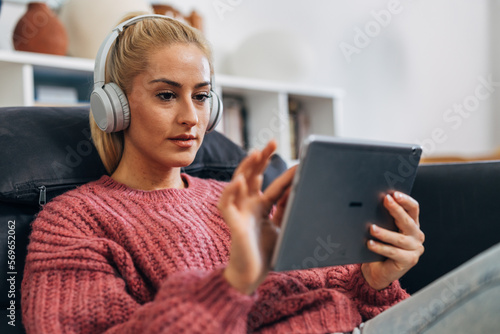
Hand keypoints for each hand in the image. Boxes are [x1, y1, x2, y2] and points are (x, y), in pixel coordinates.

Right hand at [218, 140, 295, 294]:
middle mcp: (248, 205)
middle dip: (261, 159)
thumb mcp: (280, 226)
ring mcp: (239, 212)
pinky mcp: (232, 222)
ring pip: (238, 184)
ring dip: (245, 168)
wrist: (251, 275)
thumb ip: (284, 209)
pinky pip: (226, 204)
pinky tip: (239, 182)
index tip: (299, 164)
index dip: (284, 175)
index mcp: (260, 206)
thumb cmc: (264, 253)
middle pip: (253, 176)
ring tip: (255, 154)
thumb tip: (296, 190)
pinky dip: (230, 192)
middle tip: (272, 142)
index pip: (272, 185)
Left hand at [361, 192, 424, 289]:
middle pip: (407, 220)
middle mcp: (416, 235)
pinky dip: (380, 247)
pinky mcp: (409, 260)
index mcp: (412, 224)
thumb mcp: (383, 229)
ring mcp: (415, 249)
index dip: (405, 200)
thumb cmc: (379, 246)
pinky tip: (370, 243)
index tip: (394, 194)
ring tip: (371, 228)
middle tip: (385, 200)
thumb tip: (369, 203)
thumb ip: (382, 218)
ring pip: (398, 238)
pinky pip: (393, 252)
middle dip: (395, 209)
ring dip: (384, 232)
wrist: (378, 270)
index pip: (413, 208)